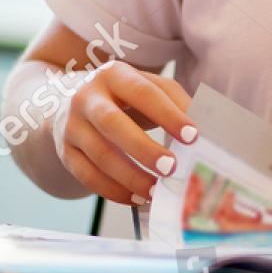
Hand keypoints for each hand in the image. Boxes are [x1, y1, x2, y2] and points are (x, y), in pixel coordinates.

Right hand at [51, 61, 195, 206]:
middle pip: (113, 123)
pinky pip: (87, 176)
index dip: (169, 114)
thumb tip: (206, 124)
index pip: (143, 93)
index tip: (193, 135)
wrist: (69, 103)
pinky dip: (113, 191)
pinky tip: (136, 197)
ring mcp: (72, 125)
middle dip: (144, 148)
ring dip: (131, 177)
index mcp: (114, 74)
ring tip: (156, 190)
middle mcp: (87, 97)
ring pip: (99, 155)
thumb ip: (175, 100)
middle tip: (171, 168)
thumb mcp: (145, 87)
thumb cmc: (122, 98)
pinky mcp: (65, 152)